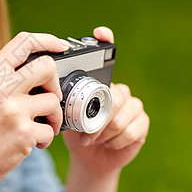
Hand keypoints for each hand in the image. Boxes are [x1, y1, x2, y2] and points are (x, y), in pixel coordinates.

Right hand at [0, 32, 67, 191]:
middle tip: (50, 97)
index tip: (61, 46)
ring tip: (40, 126)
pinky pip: (51, 129)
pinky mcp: (24, 132)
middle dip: (55, 84)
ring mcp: (13, 109)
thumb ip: (11, 77)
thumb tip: (46, 67)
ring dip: (53, 117)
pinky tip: (33, 142)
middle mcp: (1, 87)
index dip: (48, 40)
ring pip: (53, 101)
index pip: (23, 42)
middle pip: (47, 66)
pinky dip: (46, 138)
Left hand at [63, 27, 149, 176]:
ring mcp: (133, 106)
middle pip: (114, 96)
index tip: (99, 33)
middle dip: (98, 119)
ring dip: (104, 133)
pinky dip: (116, 141)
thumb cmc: (75, 135)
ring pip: (122, 115)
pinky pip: (132, 130)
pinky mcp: (142, 123)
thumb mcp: (65, 120)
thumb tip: (50, 94)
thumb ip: (63, 105)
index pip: (106, 57)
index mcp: (100, 86)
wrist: (89, 158)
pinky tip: (107, 144)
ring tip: (92, 140)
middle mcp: (118, 90)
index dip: (105, 41)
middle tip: (85, 133)